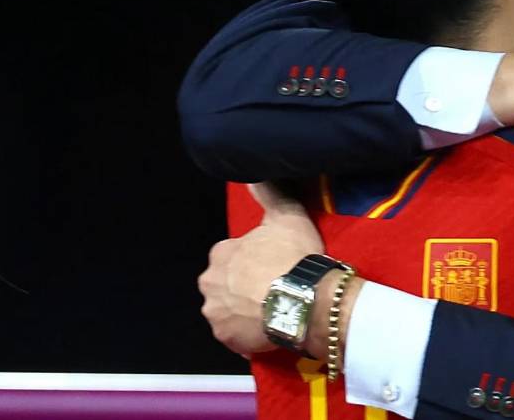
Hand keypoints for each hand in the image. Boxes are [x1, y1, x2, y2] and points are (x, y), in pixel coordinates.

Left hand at [198, 182, 323, 356]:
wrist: (303, 300)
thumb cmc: (293, 258)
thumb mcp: (287, 216)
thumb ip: (270, 194)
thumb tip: (256, 176)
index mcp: (221, 252)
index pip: (231, 255)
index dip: (252, 260)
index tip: (272, 265)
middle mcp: (210, 282)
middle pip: (224, 284)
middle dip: (242, 287)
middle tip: (272, 289)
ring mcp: (216, 312)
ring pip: (228, 310)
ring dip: (244, 310)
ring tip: (272, 310)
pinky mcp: (226, 338)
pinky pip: (236, 335)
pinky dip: (248, 333)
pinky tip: (269, 328)